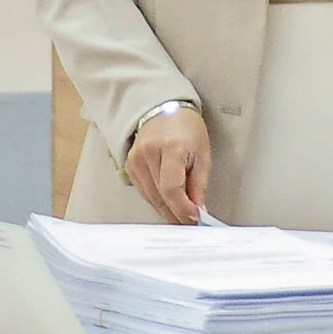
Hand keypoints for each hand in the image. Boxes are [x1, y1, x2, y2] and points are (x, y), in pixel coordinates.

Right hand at [127, 105, 211, 225]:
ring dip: (167, 211)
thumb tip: (198, 210)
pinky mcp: (129, 166)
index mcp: (171, 147)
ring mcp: (136, 160)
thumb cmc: (186, 128)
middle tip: (190, 223)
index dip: (183, 209)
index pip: (172, 189)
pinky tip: (168, 202)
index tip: (194, 218)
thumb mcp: (203, 154)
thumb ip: (199, 184)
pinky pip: (144, 192)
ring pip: (151, 198)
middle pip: (160, 197)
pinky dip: (157, 201)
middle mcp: (149, 153)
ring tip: (182, 215)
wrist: (163, 110)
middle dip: (177, 215)